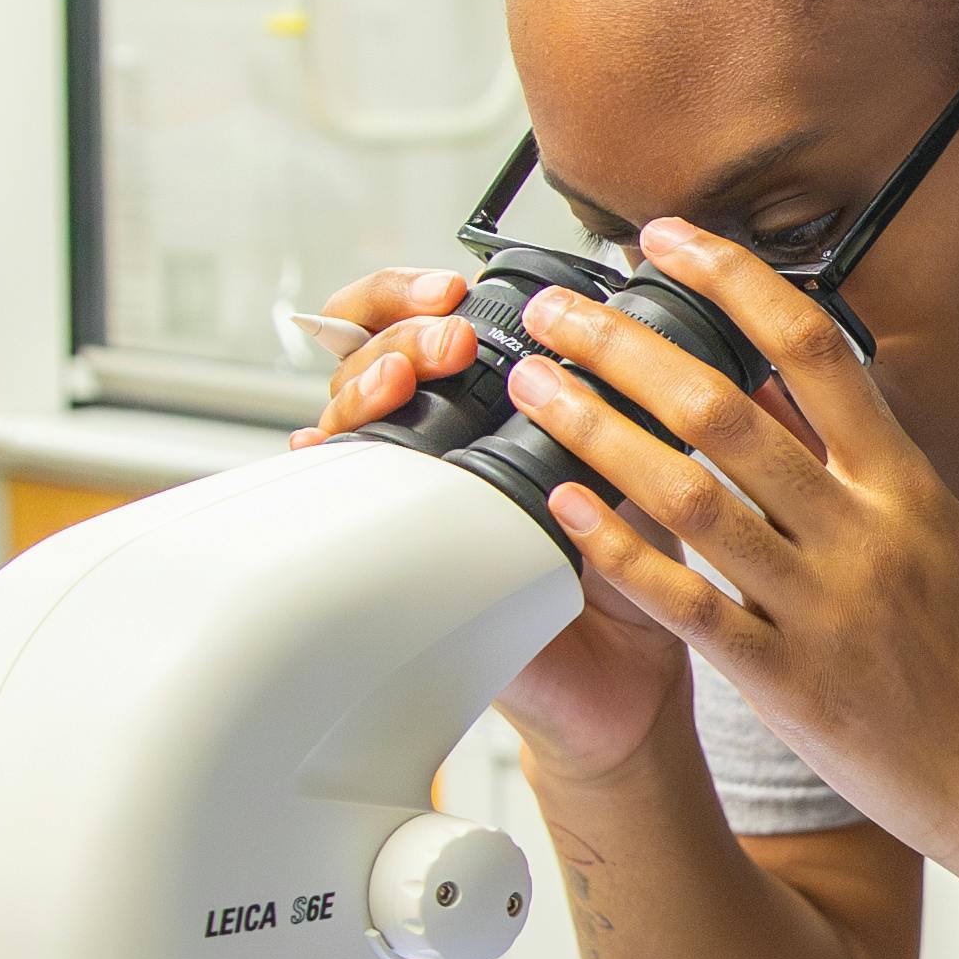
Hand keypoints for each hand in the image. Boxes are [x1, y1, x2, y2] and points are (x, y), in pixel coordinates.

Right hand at [292, 265, 693, 781]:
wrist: (628, 669)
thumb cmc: (629, 561)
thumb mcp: (638, 462)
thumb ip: (624, 400)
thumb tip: (632, 326)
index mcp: (487, 404)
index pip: (412, 319)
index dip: (410, 293)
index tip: (455, 288)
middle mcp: (437, 442)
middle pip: (366, 355)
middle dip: (397, 331)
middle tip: (449, 340)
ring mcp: (406, 497)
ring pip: (347, 417)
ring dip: (368, 384)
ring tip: (409, 377)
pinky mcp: (392, 560)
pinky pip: (338, 509)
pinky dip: (324, 470)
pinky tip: (321, 449)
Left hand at [496, 221, 958, 910]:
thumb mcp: (950, 543)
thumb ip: (869, 471)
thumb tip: (784, 389)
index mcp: (912, 488)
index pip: (815, 349)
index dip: (733, 280)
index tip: (667, 239)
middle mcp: (867, 535)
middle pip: (727, 408)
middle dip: (626, 344)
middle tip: (559, 307)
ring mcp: (826, 609)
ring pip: (688, 496)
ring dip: (596, 430)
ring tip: (534, 388)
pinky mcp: (789, 685)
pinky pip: (684, 605)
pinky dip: (614, 549)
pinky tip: (559, 507)